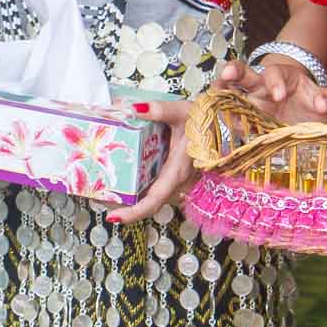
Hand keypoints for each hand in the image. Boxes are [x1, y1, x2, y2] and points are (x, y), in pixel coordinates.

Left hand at [105, 97, 195, 226]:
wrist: (225, 120)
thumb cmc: (206, 118)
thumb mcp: (180, 111)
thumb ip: (156, 110)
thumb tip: (130, 108)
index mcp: (178, 171)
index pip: (154, 201)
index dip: (134, 213)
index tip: (114, 218)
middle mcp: (179, 180)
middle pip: (150, 202)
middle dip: (127, 206)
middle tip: (102, 199)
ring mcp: (180, 179)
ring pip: (155, 195)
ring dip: (135, 196)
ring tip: (110, 189)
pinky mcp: (179, 173)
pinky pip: (160, 185)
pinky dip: (143, 185)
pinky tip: (130, 173)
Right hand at [218, 57, 326, 124]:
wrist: (313, 122)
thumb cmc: (317, 105)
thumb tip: (322, 104)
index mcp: (283, 77)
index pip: (275, 73)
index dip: (275, 82)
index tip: (279, 96)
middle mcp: (262, 87)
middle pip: (244, 74)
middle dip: (234, 71)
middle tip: (228, 74)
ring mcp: (252, 104)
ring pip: (231, 93)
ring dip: (220, 94)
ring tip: (212, 98)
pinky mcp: (247, 122)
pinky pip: (232, 118)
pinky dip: (224, 119)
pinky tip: (219, 123)